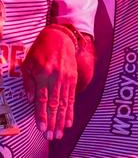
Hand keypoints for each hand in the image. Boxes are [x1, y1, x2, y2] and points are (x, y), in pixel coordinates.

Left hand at [21, 25, 78, 139]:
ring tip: (60, 132)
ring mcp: (67, 78)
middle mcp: (57, 77)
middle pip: (55, 104)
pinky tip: (69, 121)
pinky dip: (70, 110)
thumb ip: (28, 82)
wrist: (61, 36)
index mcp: (44, 74)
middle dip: (53, 122)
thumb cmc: (40, 50)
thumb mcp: (28, 63)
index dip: (42, 115)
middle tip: (52, 136)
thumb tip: (30, 99)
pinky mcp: (73, 78)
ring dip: (62, 119)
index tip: (42, 128)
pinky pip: (72, 96)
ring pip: (65, 102)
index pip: (42, 99)